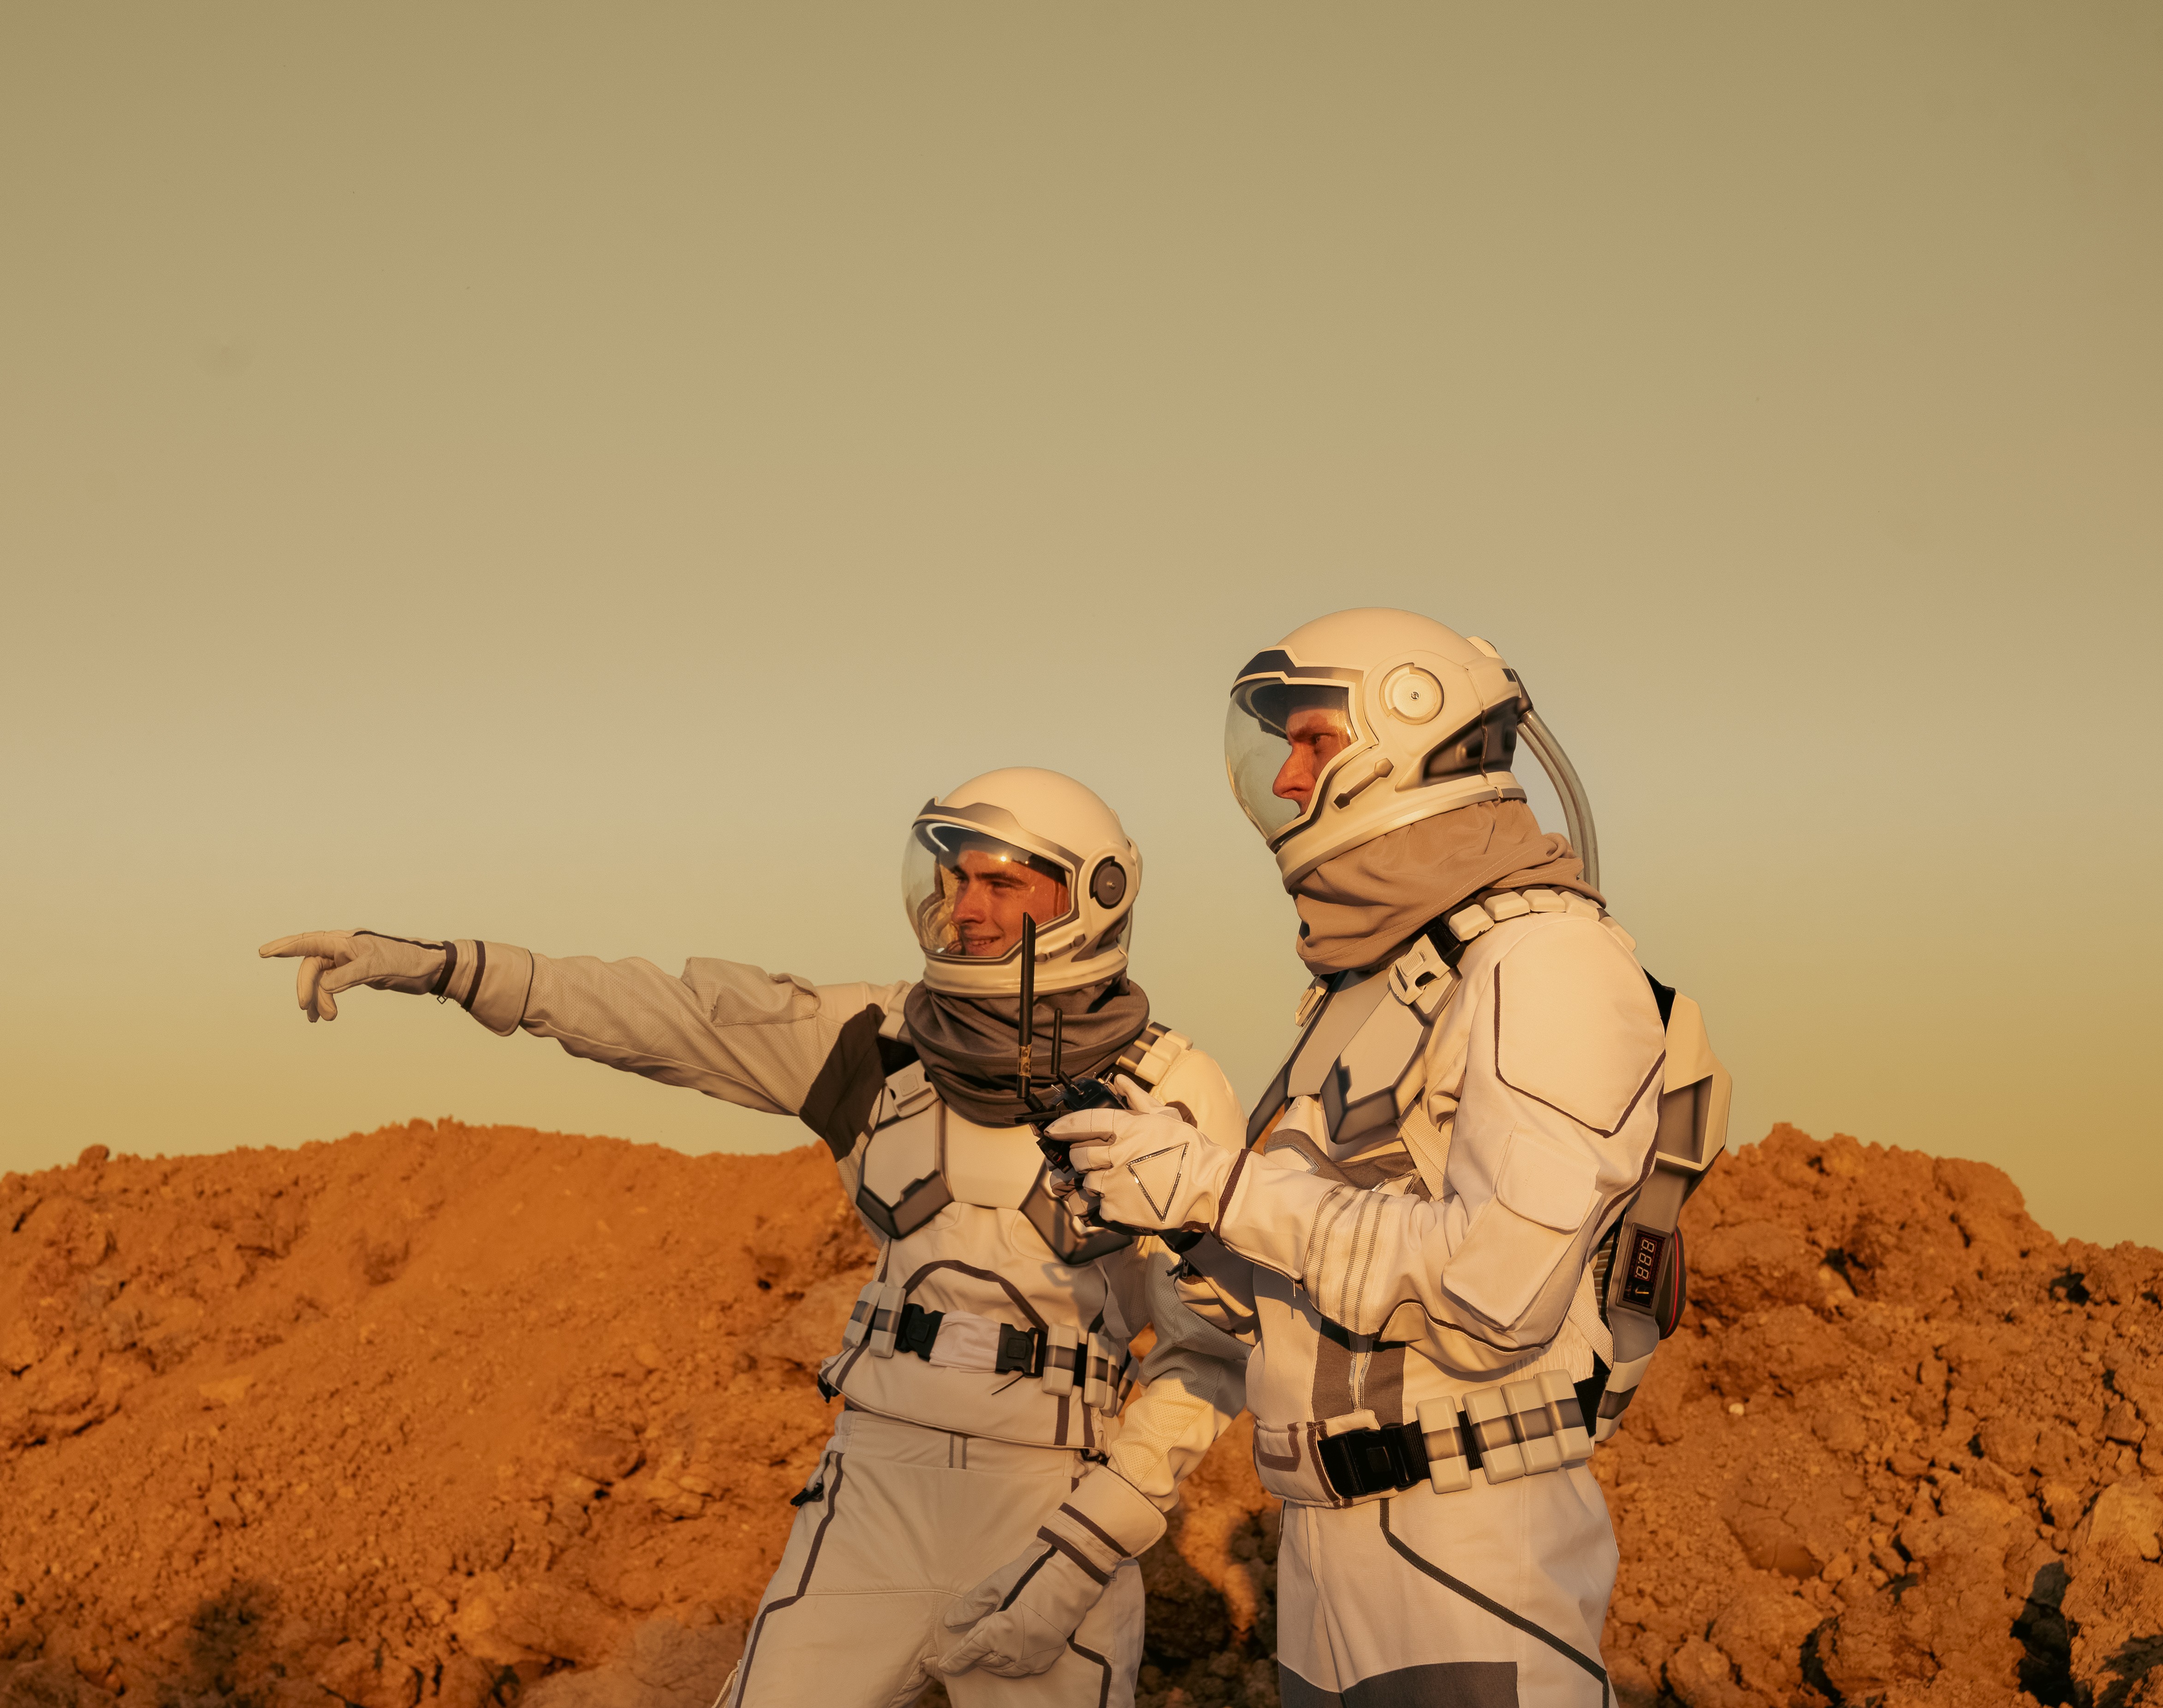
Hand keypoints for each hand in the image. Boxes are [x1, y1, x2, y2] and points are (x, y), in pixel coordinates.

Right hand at [257, 930, 448, 1021]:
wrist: (430, 969)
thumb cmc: (407, 962)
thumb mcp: (378, 967)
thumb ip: (349, 975)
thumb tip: (323, 985)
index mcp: (346, 941)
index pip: (309, 942)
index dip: (285, 947)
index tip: (263, 952)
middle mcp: (344, 948)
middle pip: (312, 966)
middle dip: (307, 988)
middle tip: (306, 1010)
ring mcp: (348, 961)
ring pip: (320, 979)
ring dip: (318, 999)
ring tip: (325, 1019)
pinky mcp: (355, 974)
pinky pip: (331, 986)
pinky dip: (325, 999)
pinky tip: (324, 1014)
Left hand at [936, 1467, 1163, 1677]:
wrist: (1071, 1572)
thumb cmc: (1030, 1573)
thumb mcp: (995, 1584)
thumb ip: (971, 1605)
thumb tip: (950, 1621)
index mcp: (998, 1632)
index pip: (969, 1651)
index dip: (955, 1659)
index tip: (943, 1666)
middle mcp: (1015, 1650)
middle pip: (987, 1662)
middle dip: (974, 1657)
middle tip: (966, 1650)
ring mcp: (1035, 1655)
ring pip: (1005, 1669)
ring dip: (992, 1662)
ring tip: (985, 1653)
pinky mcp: (1050, 1654)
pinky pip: (1026, 1669)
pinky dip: (1013, 1666)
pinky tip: (1009, 1655)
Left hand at [1051, 1076, 1235, 1233]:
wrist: (1209, 1189)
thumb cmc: (1190, 1150)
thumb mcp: (1166, 1118)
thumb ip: (1138, 1099)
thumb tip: (1119, 1080)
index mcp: (1127, 1129)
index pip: (1084, 1122)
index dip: (1064, 1125)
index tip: (1052, 1130)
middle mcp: (1116, 1156)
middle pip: (1078, 1156)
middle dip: (1080, 1158)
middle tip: (1089, 1161)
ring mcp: (1114, 1185)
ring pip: (1084, 1184)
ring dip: (1091, 1183)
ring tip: (1108, 1183)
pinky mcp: (1117, 1211)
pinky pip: (1095, 1208)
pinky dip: (1102, 1205)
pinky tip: (1117, 1201)